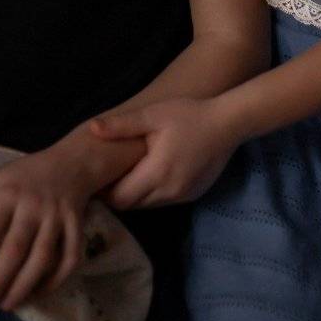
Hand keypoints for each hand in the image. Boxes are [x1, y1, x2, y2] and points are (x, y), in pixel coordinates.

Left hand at [0, 145, 93, 312]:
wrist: (70, 165)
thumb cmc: (22, 178)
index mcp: (8, 193)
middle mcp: (34, 205)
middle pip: (16, 248)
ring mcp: (58, 217)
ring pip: (43, 257)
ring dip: (25, 285)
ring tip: (6, 305)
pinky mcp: (78, 228)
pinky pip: (69, 259)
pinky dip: (55, 281)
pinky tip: (37, 294)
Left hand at [89, 97, 239, 208]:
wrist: (228, 124)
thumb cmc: (188, 115)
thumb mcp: (153, 115)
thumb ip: (122, 125)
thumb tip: (92, 129)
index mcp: (156, 174)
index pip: (120, 198)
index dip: (105, 193)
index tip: (95, 179)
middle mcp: (169, 192)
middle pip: (133, 205)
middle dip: (118, 195)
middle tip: (107, 177)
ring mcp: (183, 196)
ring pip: (149, 205)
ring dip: (136, 194)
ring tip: (127, 174)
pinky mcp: (193, 195)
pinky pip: (165, 200)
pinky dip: (154, 193)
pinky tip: (152, 174)